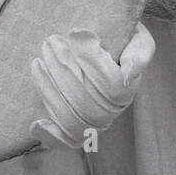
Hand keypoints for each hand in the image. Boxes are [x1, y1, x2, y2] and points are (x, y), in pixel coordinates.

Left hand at [29, 22, 154, 149]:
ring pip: (72, 121)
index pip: (112, 87)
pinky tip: (36, 124)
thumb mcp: (137, 39)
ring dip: (50, 92)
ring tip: (37, 63)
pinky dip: (51, 136)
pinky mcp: (75, 128)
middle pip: (87, 105)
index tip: (75, 33)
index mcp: (127, 89)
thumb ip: (139, 53)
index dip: (92, 61)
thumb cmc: (123, 39)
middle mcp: (112, 110)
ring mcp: (93, 121)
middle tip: (49, 42)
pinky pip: (66, 141)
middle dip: (63, 72)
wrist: (107, 43)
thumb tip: (128, 75)